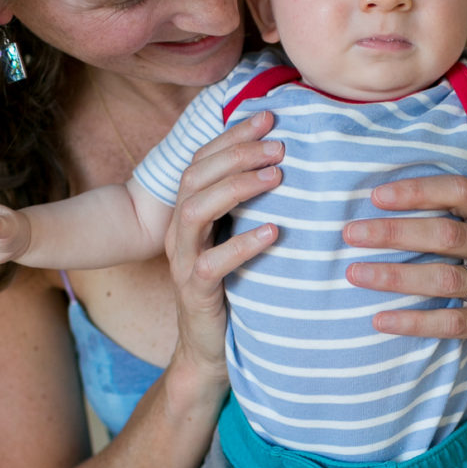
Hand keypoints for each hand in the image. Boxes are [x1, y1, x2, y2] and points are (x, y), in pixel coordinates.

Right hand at [163, 112, 283, 377]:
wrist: (208, 350)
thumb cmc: (232, 289)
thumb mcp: (236, 239)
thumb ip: (248, 206)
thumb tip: (288, 164)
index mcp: (188, 214)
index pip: (202, 160)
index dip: (232, 135)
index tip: (270, 117)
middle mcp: (179, 232)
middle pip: (195, 177)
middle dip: (237, 154)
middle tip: (280, 146)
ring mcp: (183, 262)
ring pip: (195, 211)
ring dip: (237, 188)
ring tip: (277, 178)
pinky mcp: (197, 293)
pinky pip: (212, 264)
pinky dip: (242, 245)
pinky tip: (273, 232)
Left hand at [342, 176, 466, 361]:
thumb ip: (440, 218)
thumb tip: (373, 201)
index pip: (459, 192)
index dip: (418, 191)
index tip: (375, 196)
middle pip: (447, 234)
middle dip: (394, 232)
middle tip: (351, 234)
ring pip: (444, 278)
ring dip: (395, 276)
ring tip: (355, 274)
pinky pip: (449, 322)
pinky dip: (412, 322)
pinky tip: (379, 320)